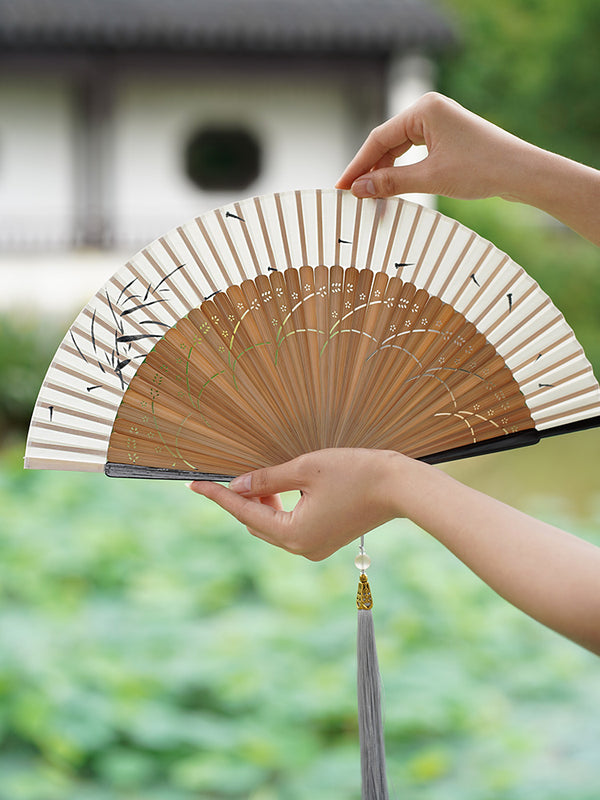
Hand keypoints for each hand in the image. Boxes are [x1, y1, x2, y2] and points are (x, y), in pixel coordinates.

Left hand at [188, 448, 407, 560]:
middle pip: (255, 524)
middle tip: (228, 473)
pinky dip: (277, 510)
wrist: (399, 488)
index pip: (244, 513)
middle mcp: (300, 548)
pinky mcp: (324, 541)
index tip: (194, 484)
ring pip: (271, 527)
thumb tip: (237, 485)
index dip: (218, 496)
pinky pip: (288, 528)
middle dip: (240, 500)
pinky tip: (277, 489)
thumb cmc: (354, 473)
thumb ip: (266, 479)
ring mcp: (313, 548)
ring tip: (258, 478)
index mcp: (293, 534)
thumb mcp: (304, 469)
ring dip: (259, 505)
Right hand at [336, 91, 533, 201]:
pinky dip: (402, 172)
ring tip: (370, 197)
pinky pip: (415, 154)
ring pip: (400, 149)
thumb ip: (391, 183)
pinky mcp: (448, 137)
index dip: (358, 165)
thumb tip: (359, 189)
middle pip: (387, 143)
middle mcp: (429, 110)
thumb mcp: (431, 178)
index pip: (379, 139)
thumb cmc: (481, 168)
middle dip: (371, 170)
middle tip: (353, 196)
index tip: (341, 187)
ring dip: (385, 173)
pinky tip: (392, 188)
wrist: (521, 172)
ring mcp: (439, 123)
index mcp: (423, 109)